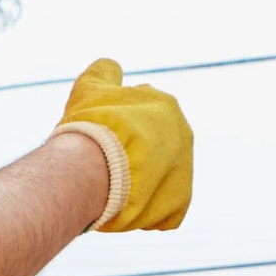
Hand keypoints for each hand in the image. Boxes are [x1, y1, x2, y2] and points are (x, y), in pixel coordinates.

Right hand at [52, 58, 192, 230]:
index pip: (142, 113)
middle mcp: (182, 134)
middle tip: (104, 164)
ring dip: (139, 182)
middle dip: (131, 154)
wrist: (97, 167)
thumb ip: (103, 73)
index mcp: (165, 104)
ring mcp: (184, 169)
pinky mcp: (179, 202)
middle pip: (154, 146)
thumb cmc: (92, 125)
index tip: (102, 135)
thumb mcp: (91, 87)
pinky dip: (146, 209)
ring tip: (112, 187)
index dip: (118, 125)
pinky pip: (164, 208)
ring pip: (159, 176)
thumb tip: (111, 66)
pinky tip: (123, 206)